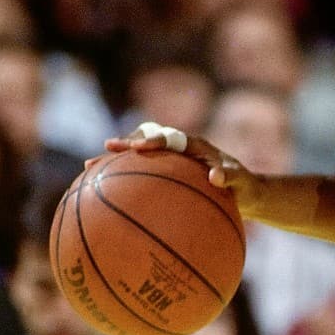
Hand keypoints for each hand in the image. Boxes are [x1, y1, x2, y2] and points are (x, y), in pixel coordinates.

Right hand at [97, 123, 263, 211]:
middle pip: (147, 139)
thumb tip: (216, 176)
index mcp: (195, 145)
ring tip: (89, 167)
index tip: (140, 147)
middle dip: (128, 142)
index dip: (155, 139)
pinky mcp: (165, 176)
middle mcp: (179, 149)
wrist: (245, 193)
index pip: (171, 137)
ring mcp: (170, 162)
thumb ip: (232, 177)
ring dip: (116, 160)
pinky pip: (140, 177)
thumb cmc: (245, 187)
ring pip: (138, 157)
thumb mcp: (243, 183)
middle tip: (107, 147)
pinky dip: (122, 182)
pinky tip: (100, 198)